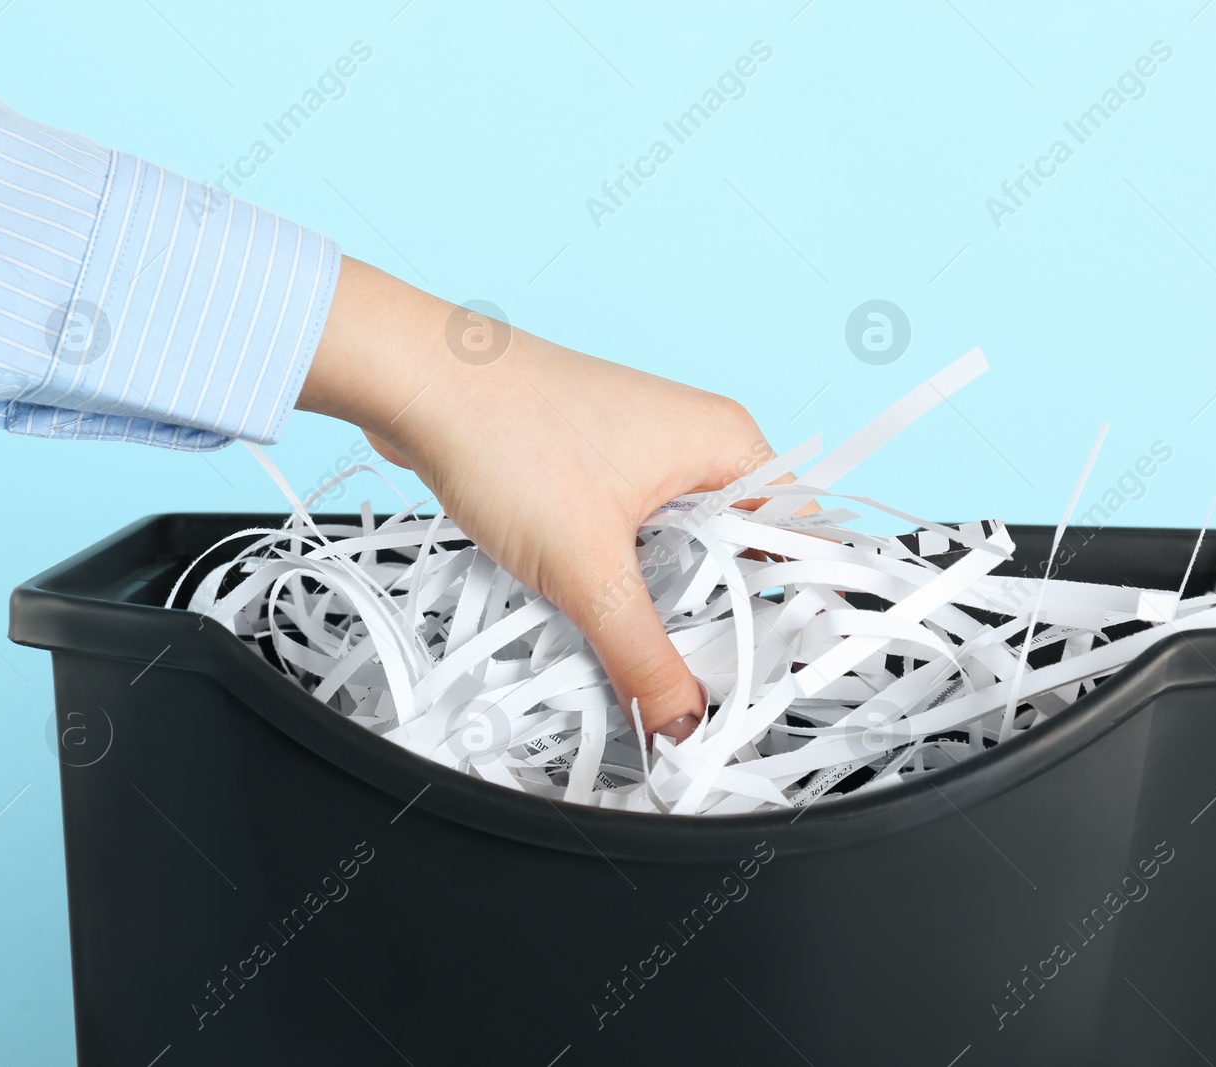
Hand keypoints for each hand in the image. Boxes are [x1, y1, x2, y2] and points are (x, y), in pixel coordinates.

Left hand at [297, 256, 775, 739]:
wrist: (414, 381)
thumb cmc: (506, 432)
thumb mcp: (589, 571)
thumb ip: (642, 659)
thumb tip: (680, 724)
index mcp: (727, 443)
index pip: (801, 538)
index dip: (795, 611)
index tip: (773, 676)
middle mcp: (696, 443)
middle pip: (741, 553)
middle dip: (719, 619)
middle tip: (702, 683)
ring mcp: (645, 454)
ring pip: (682, 553)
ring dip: (663, 603)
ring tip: (645, 650)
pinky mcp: (597, 471)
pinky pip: (634, 542)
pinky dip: (622, 582)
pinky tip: (599, 614)